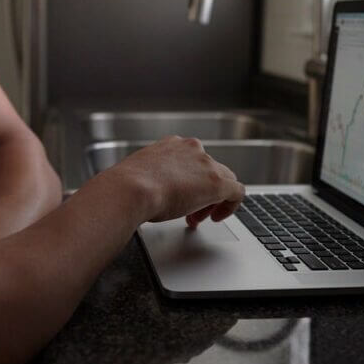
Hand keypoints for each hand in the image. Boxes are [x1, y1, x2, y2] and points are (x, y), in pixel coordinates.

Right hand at [102, 136, 243, 225]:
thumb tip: (151, 190)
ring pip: (223, 181)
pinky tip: (217, 217)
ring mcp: (206, 164)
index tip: (181, 198)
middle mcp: (191, 149)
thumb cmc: (128, 186)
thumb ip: (152, 177)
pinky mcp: (217, 182)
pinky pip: (236, 192)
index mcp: (172, 145)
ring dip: (211, 201)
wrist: (130, 189)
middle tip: (190, 213)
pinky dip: (230, 205)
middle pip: (209, 171)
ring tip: (197, 219)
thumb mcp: (140, 174)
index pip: (192, 161)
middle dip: (201, 193)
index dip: (189, 183)